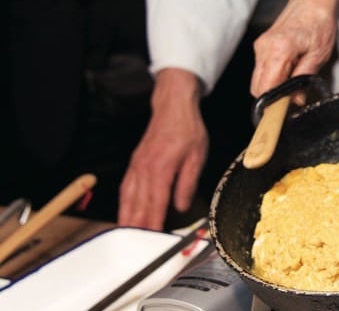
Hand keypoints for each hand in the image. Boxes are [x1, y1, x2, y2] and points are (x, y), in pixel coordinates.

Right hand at [118, 68, 207, 229]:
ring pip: (128, 198)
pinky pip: (126, 188)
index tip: (152, 241)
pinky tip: (126, 212)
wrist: (173, 107)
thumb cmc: (188, 130)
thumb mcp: (197, 156)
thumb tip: (181, 206)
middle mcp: (144, 170)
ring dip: (127, 218)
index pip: (155, 204)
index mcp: (161, 169)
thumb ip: (188, 183)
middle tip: (135, 248)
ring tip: (127, 236)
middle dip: (136, 228)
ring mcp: (137, 166)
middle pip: (137, 205)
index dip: (153, 224)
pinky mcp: (135, 163)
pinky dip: (124, 203)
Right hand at [251, 0, 338, 101]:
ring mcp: (261, 46)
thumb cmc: (320, 22)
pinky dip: (271, 77)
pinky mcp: (262, 45)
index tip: (286, 111)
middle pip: (257, 87)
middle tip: (291, 101)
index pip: (267, 88)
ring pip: (258, 79)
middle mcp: (264, 48)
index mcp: (279, 50)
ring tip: (292, 86)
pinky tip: (287, 74)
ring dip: (272, 87)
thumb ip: (304, 78)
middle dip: (272, 98)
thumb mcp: (319, 54)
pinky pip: (261, 69)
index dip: (275, 103)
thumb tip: (295, 100)